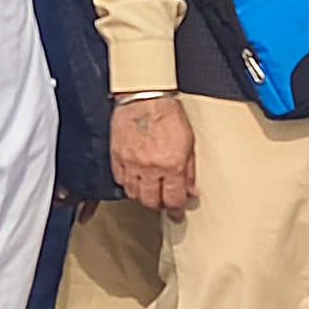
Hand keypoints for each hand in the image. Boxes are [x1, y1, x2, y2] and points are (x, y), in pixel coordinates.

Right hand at [110, 94, 195, 218]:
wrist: (145, 96)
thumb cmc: (168, 114)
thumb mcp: (188, 142)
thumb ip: (190, 170)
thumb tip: (191, 191)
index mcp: (172, 165)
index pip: (173, 200)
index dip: (175, 210)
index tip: (176, 213)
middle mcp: (151, 168)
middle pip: (151, 201)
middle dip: (158, 204)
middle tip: (161, 202)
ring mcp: (131, 163)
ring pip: (133, 193)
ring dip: (141, 194)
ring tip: (147, 189)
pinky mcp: (117, 155)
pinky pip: (119, 179)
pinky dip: (127, 181)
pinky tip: (134, 177)